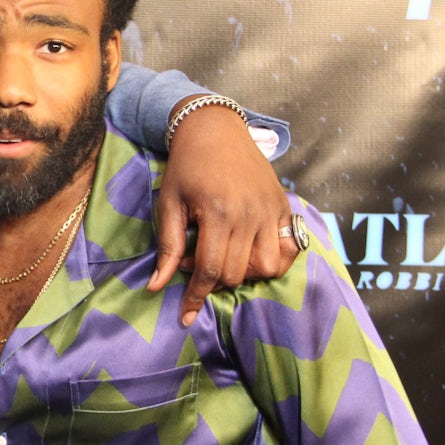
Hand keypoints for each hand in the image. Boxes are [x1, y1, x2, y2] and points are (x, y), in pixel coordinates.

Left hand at [149, 101, 298, 325]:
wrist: (215, 130)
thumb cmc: (186, 167)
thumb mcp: (169, 203)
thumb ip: (168, 247)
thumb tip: (156, 286)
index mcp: (219, 213)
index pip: (212, 270)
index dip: (196, 296)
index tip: (185, 314)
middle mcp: (250, 215)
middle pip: (237, 273)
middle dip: (213, 279)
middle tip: (195, 258)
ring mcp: (271, 211)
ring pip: (265, 267)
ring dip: (242, 273)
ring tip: (223, 255)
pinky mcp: (284, 208)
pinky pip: (288, 251)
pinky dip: (271, 262)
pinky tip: (250, 254)